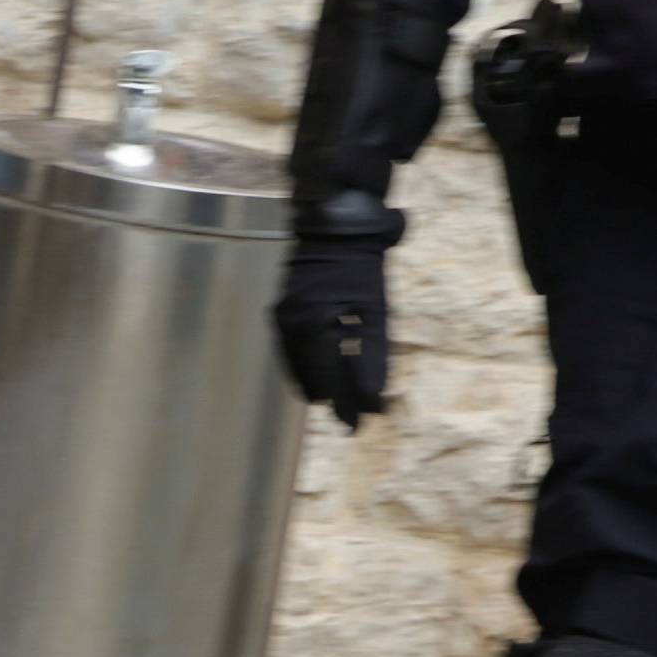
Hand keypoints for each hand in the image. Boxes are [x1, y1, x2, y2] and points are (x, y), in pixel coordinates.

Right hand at [272, 233, 392, 430]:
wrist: (334, 229)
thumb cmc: (361, 269)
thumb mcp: (376, 312)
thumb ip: (373, 357)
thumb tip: (373, 399)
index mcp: (314, 325)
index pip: (329, 381)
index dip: (344, 406)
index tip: (357, 427)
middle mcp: (290, 326)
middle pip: (310, 380)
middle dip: (333, 399)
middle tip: (351, 420)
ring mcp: (281, 320)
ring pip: (297, 370)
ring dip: (318, 386)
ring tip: (337, 403)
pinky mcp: (279, 314)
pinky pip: (290, 354)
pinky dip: (306, 369)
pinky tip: (320, 377)